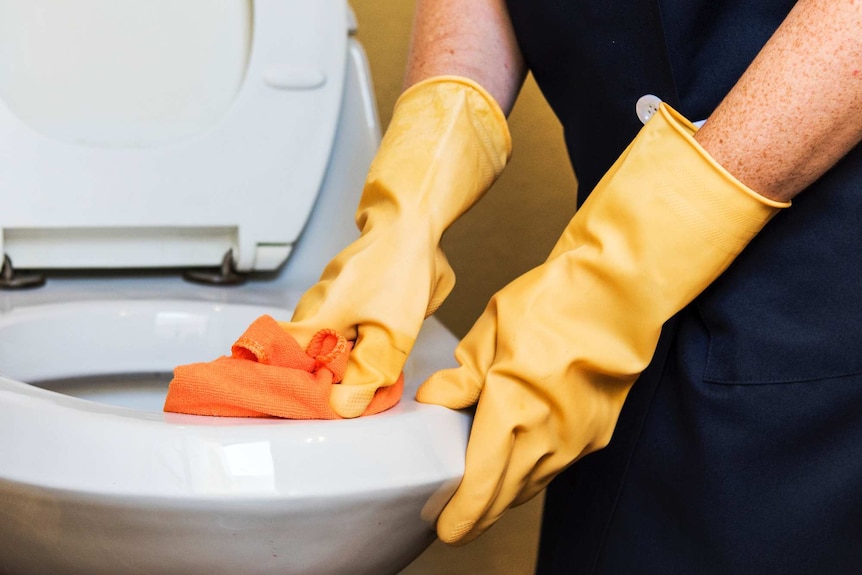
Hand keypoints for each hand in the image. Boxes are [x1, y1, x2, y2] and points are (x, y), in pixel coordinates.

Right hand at [281, 77, 510, 416]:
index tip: (294, 406)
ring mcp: (325, 300)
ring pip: (320, 345)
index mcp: (315, 322)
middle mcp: (311, 310)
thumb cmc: (400, 272)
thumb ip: (367, 374)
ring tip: (356, 380)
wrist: (411, 222)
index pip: (273, 364)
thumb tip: (343, 407)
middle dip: (317, 383)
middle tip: (340, 401)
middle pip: (299, 360)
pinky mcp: (341, 294)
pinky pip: (336, 329)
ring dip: (337, 365)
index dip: (279, 387)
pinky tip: (368, 352)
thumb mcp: (393, 335)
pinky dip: (348, 346)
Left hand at [417, 104, 787, 543]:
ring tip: (483, 494)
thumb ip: (461, 376)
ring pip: (534, 484)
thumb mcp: (490, 332)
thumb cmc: (553, 304)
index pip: (480, 487)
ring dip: (507, 493)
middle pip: (507, 497)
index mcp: (513, 416)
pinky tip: (520, 461)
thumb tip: (436, 399)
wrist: (617, 295)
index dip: (461, 515)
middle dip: (479, 513)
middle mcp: (548, 440)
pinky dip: (533, 471)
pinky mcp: (597, 433)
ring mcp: (577, 441)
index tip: (447, 528)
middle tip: (458, 520)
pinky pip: (558, 466)